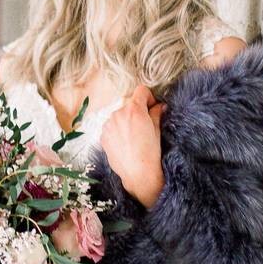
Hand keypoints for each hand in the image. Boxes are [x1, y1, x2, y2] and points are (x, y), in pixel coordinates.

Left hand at [100, 85, 166, 207]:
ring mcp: (109, 124)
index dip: (149, 98)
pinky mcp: (103, 135)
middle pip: (130, 104)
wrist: (138, 173)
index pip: (141, 91)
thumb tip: (159, 106)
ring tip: (134, 138)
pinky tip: (125, 144)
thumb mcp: (157, 130)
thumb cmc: (150, 152)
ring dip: (126, 121)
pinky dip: (118, 131)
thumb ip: (156, 113)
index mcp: (134, 109)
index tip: (151, 108)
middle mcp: (119, 113)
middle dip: (137, 112)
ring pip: (120, 116)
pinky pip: (112, 127)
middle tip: (144, 127)